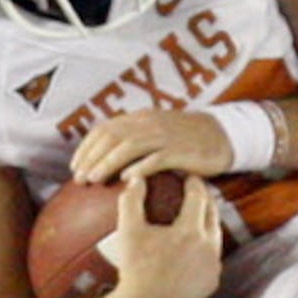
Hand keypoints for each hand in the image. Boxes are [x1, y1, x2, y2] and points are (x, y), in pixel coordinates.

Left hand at [69, 108, 233, 182]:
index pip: (105, 128)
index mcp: (141, 118)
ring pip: (129, 146)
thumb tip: (105, 163)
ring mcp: (165, 135)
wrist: (222, 135)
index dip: (87, 147)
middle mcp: (149, 123)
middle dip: (92, 157)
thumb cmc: (185, 140)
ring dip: (108, 162)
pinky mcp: (180, 150)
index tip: (75, 166)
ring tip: (94, 179)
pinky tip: (128, 179)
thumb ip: (134, 141)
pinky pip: (156, 158)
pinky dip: (140, 167)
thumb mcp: (156, 133)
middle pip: (112, 137)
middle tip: (79, 178)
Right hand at [103, 172, 222, 297]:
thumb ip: (131, 200)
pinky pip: (212, 259)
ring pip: (215, 237)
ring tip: (196, 217)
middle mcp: (208, 248)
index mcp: (191, 232)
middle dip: (205, 200)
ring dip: (207, 224)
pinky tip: (194, 246)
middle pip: (213, 214)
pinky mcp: (211, 283)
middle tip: (195, 192)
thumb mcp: (128, 231)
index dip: (194, 184)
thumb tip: (136, 179)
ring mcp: (212, 268)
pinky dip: (205, 248)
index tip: (189, 178)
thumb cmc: (134, 269)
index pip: (199, 197)